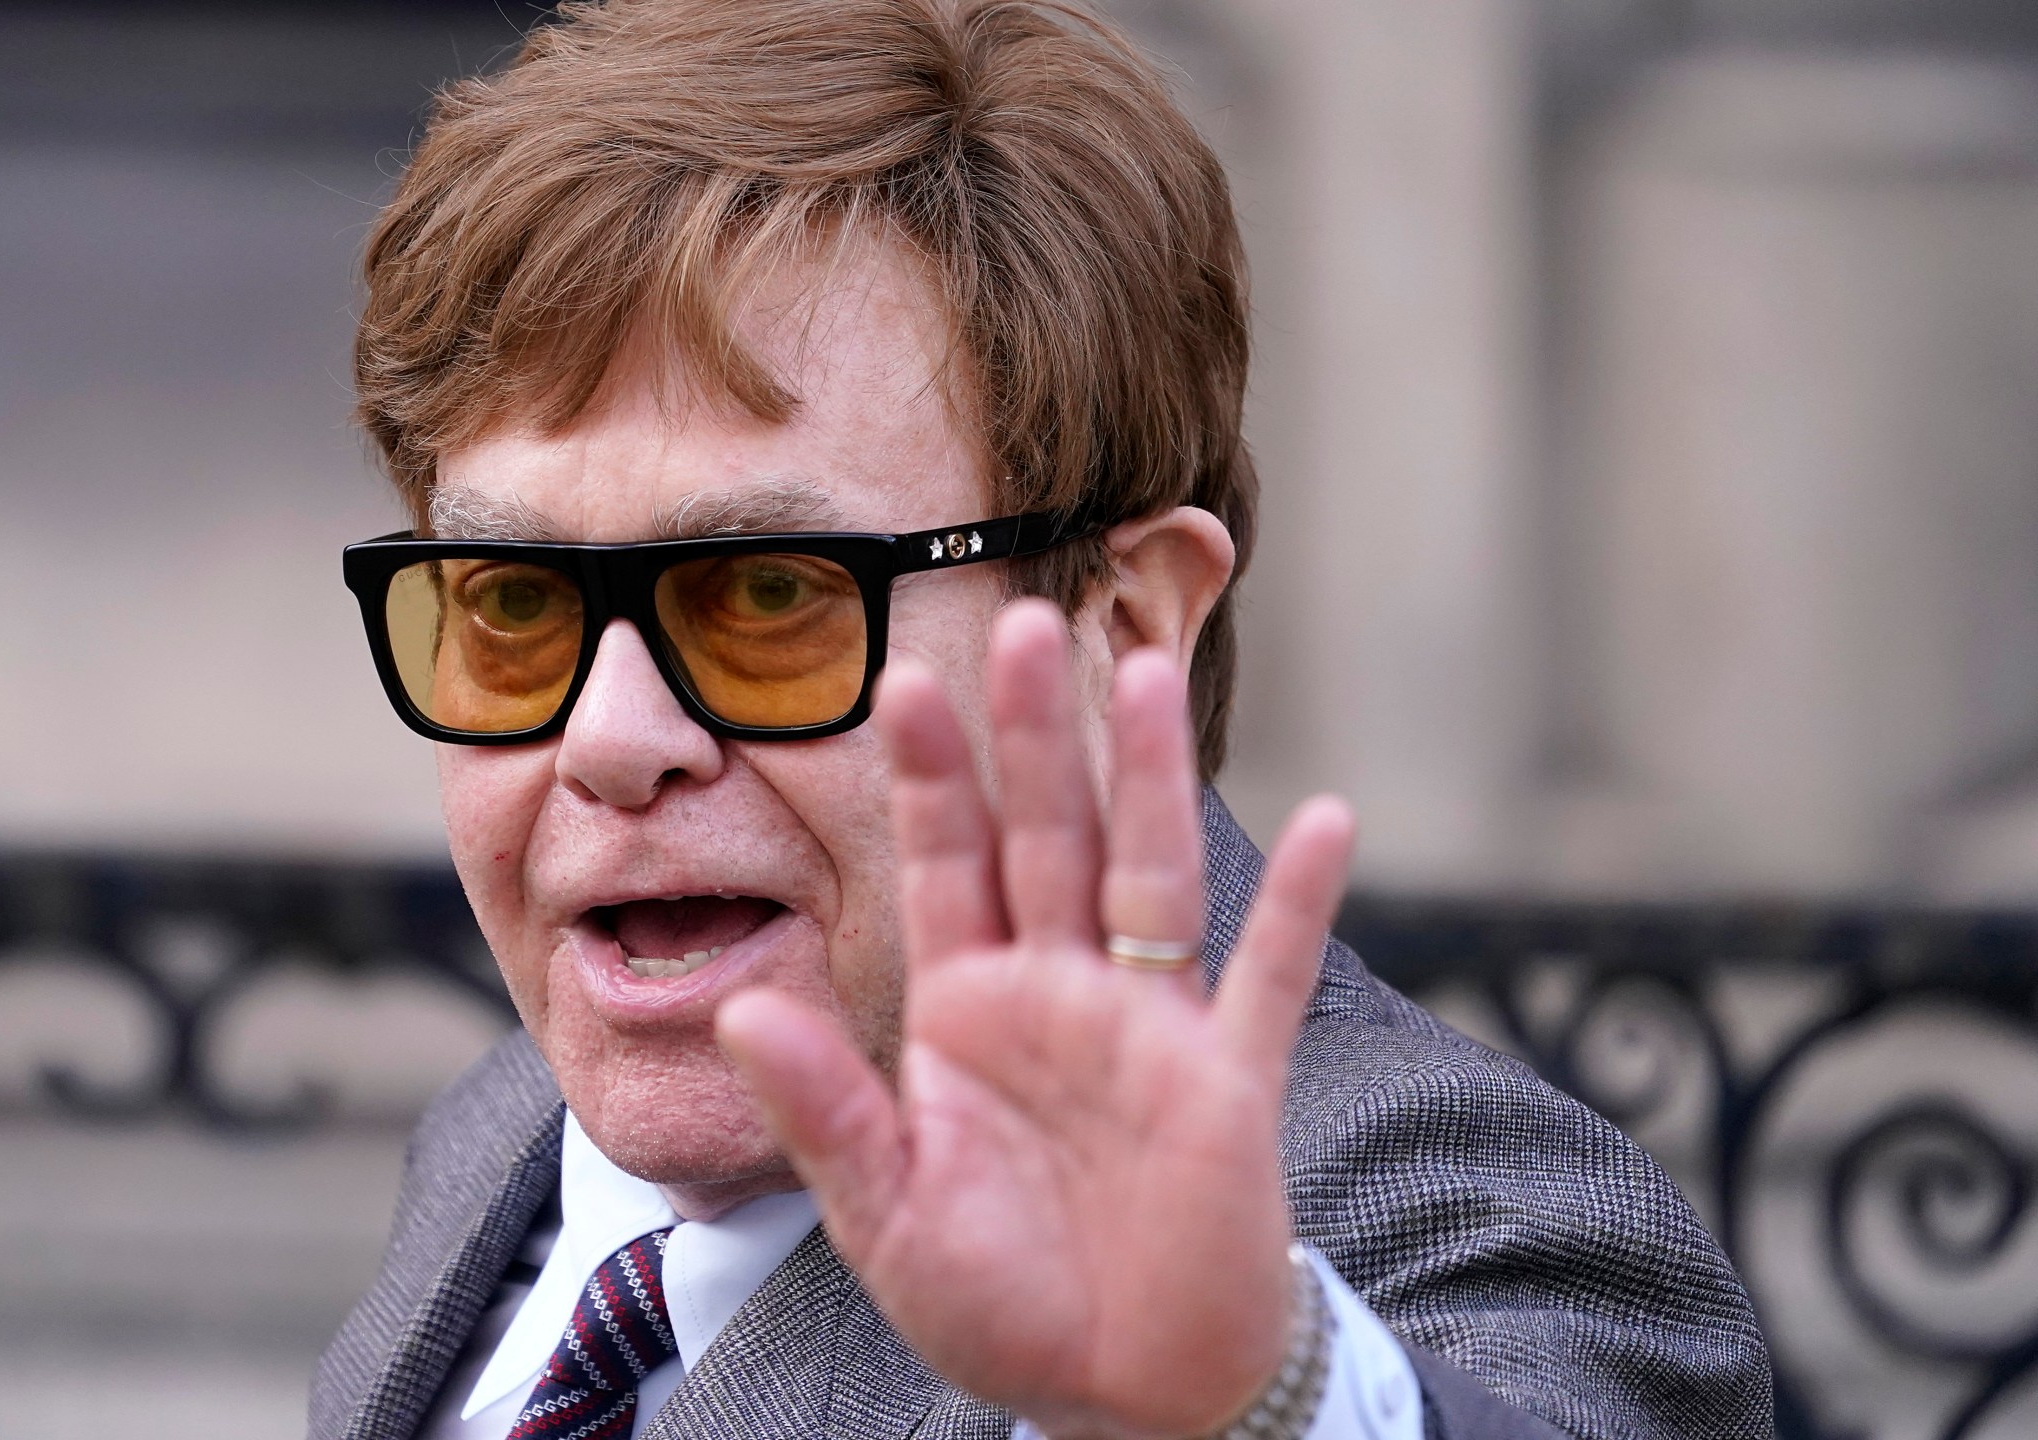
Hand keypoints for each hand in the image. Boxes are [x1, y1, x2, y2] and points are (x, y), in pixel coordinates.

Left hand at [715, 599, 1355, 1439]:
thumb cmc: (999, 1304)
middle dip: (1035, 736)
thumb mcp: (885, 1212)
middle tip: (1025, 621)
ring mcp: (1149, 1027)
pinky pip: (1269, 977)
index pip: (944, 867)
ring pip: (1149, 873)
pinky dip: (1300, 904)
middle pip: (1047, 837)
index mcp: (966, 1013)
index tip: (900, 680)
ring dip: (1149, 777)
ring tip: (1147, 669)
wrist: (1122, 1391)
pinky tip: (1329, 818)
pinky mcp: (1229, 1081)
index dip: (928, 778)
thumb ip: (825, 1109)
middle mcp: (1058, 995)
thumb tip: (743, 1009)